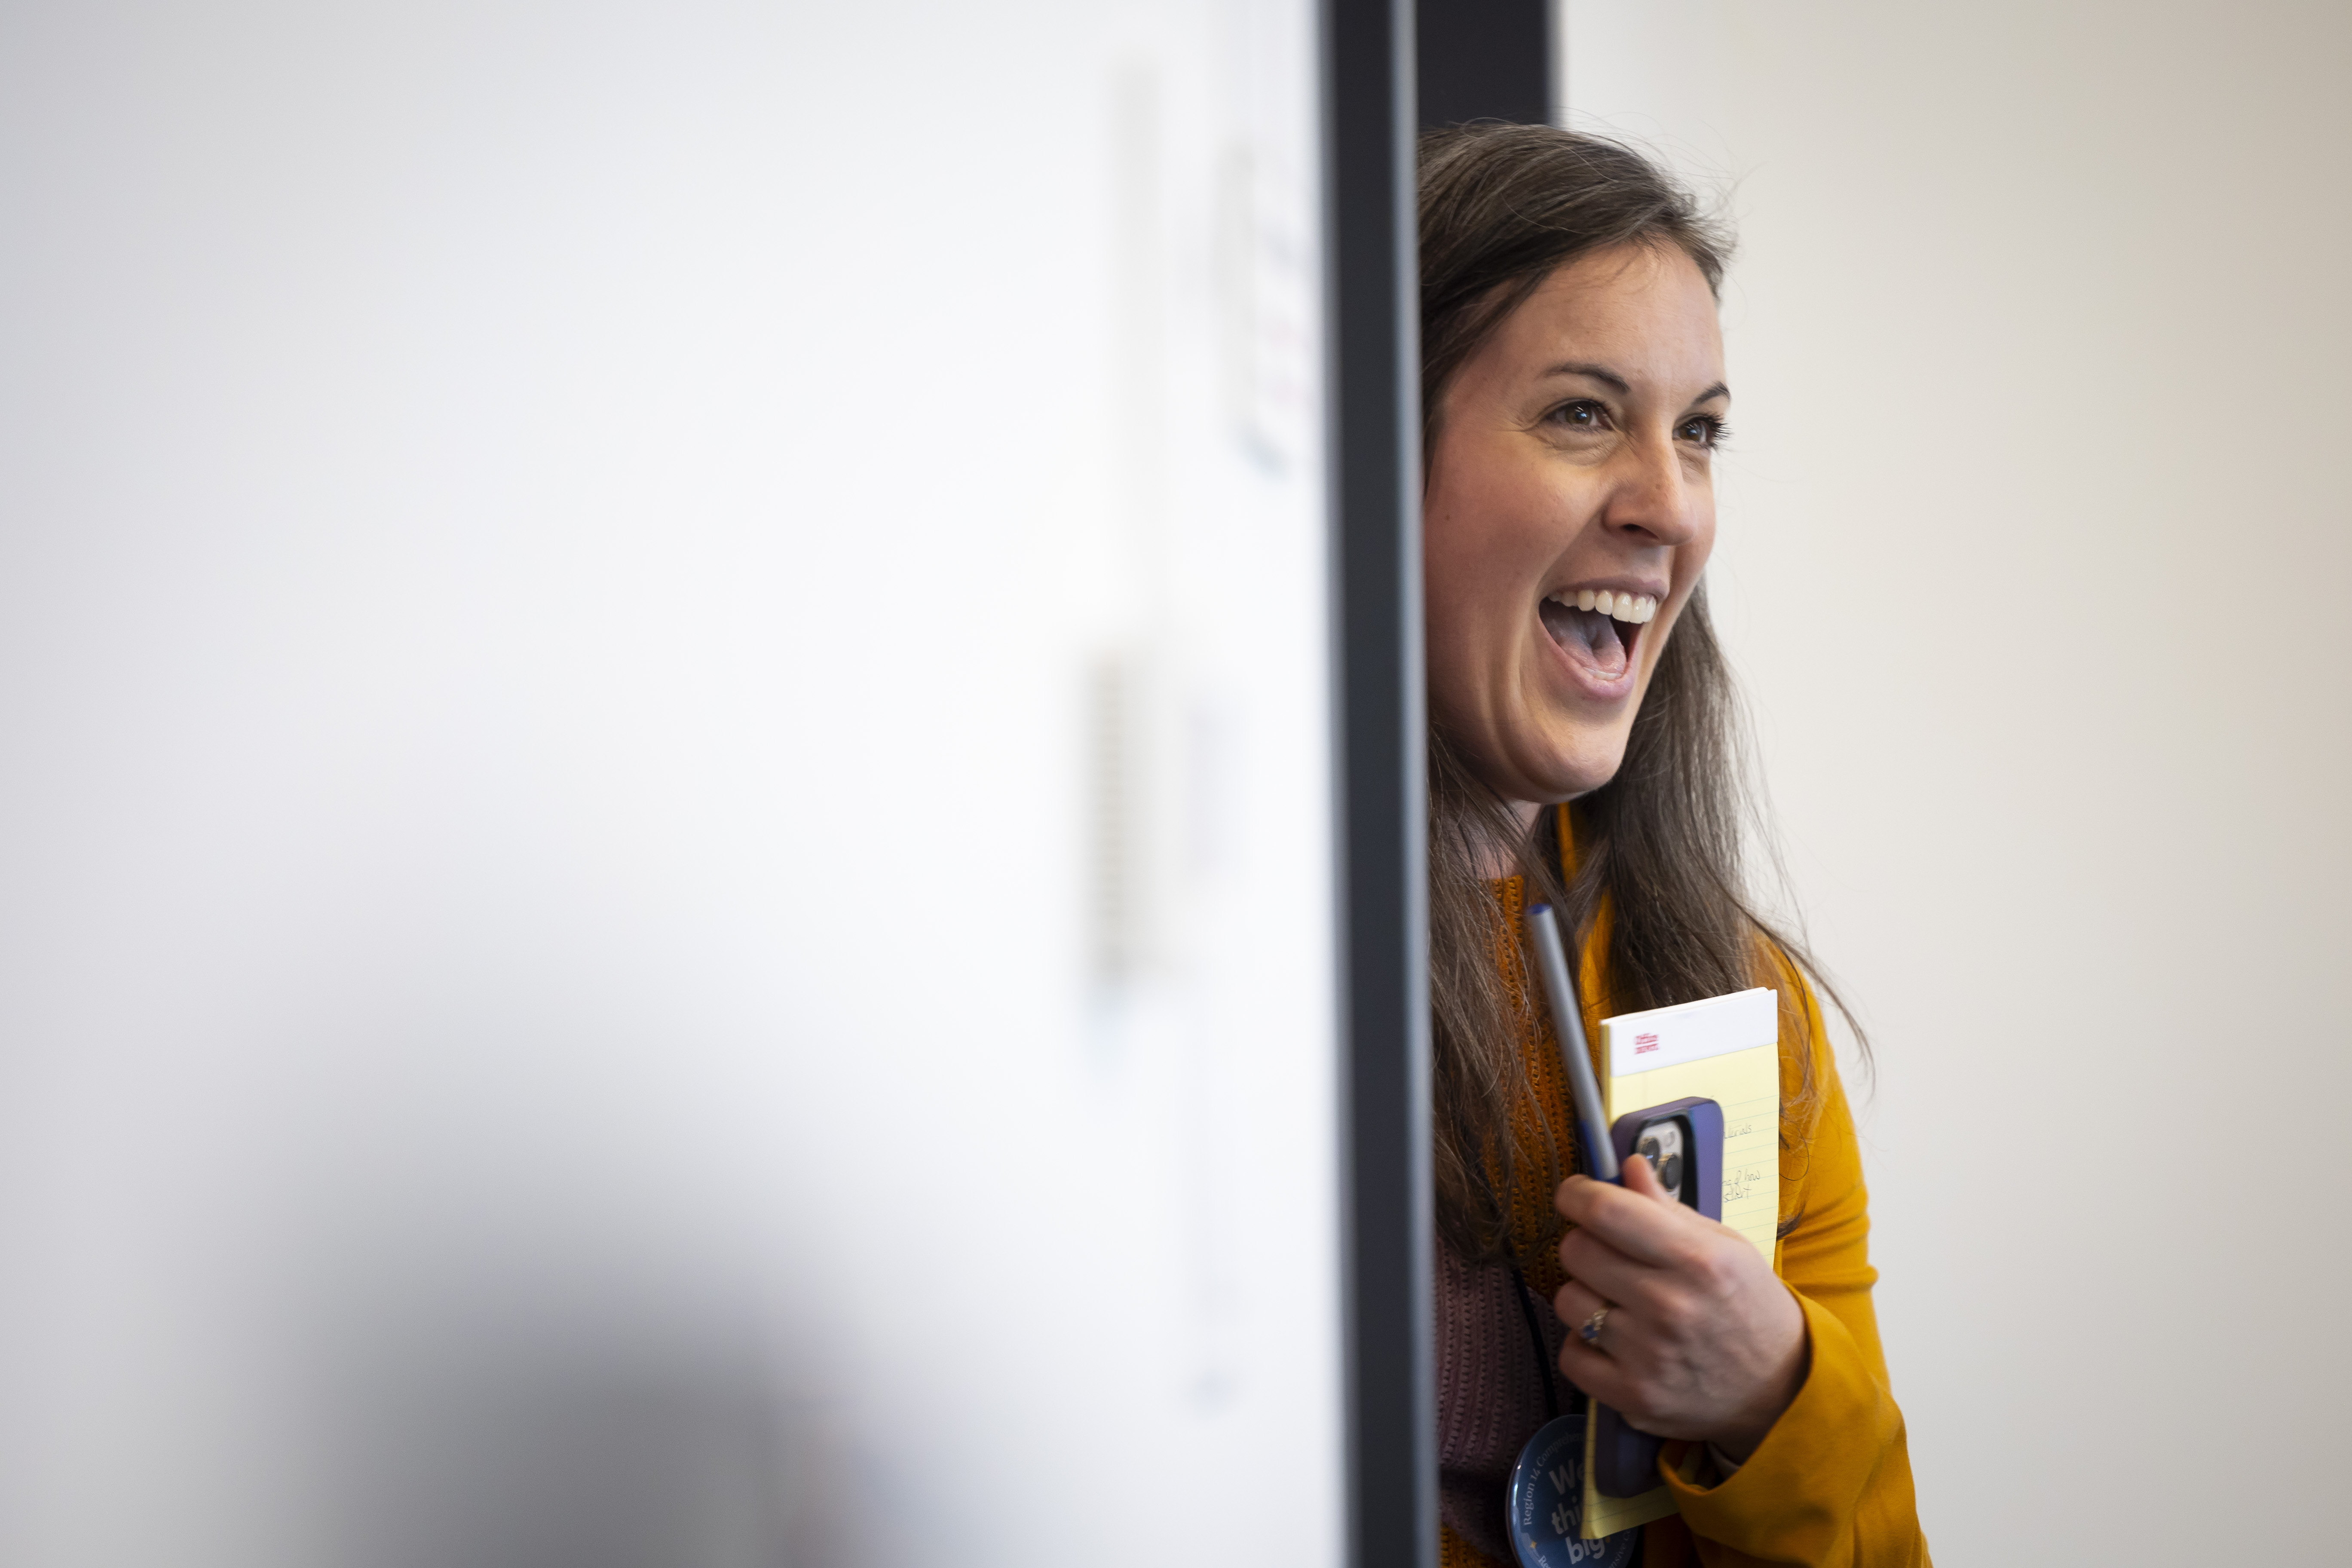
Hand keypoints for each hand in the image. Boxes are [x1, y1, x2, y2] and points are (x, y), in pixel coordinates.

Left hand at [1552, 1154, 1807, 1461]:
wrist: (1781, 1388)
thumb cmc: (1748, 1305)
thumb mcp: (1725, 1246)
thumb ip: (1668, 1208)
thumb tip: (1627, 1166)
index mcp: (1695, 1259)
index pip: (1605, 1211)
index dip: (1577, 1195)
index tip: (1575, 1194)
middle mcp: (1669, 1306)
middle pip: (1576, 1252)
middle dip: (1585, 1243)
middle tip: (1609, 1252)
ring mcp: (1648, 1356)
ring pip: (1568, 1301)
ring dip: (1586, 1294)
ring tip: (1620, 1301)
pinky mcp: (1632, 1397)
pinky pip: (1571, 1354)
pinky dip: (1585, 1345)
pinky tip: (1615, 1341)